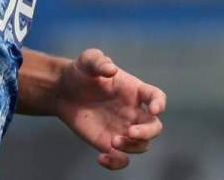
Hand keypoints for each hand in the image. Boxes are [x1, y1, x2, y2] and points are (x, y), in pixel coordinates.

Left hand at [55, 48, 166, 170]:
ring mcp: (123, 129)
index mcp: (134, 91)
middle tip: (130, 132)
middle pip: (154, 127)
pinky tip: (101, 158)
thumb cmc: (81, 72)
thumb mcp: (88, 60)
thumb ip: (99, 61)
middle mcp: (133, 112)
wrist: (64, 91)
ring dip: (132, 147)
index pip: (156, 96)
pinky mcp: (109, 143)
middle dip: (147, 132)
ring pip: (142, 145)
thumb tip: (111, 69)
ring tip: (113, 142)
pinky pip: (121, 159)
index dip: (159, 103)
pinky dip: (116, 163)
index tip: (154, 109)